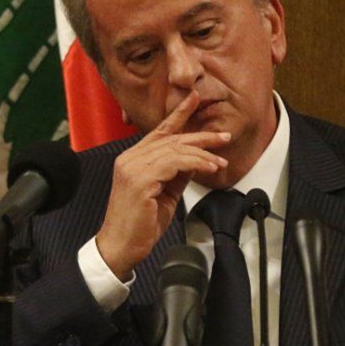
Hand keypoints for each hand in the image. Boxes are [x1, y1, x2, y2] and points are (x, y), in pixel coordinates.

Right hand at [96, 91, 229, 279]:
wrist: (120, 247)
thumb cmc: (140, 224)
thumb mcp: (164, 194)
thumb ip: (176, 174)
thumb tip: (195, 160)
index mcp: (133, 159)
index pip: (159, 130)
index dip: (179, 113)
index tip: (195, 99)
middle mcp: (130, 158)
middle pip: (171, 138)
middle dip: (201, 136)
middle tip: (224, 137)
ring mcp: (133, 168)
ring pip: (175, 149)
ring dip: (202, 154)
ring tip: (219, 162)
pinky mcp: (140, 180)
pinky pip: (174, 163)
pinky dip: (195, 163)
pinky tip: (208, 168)